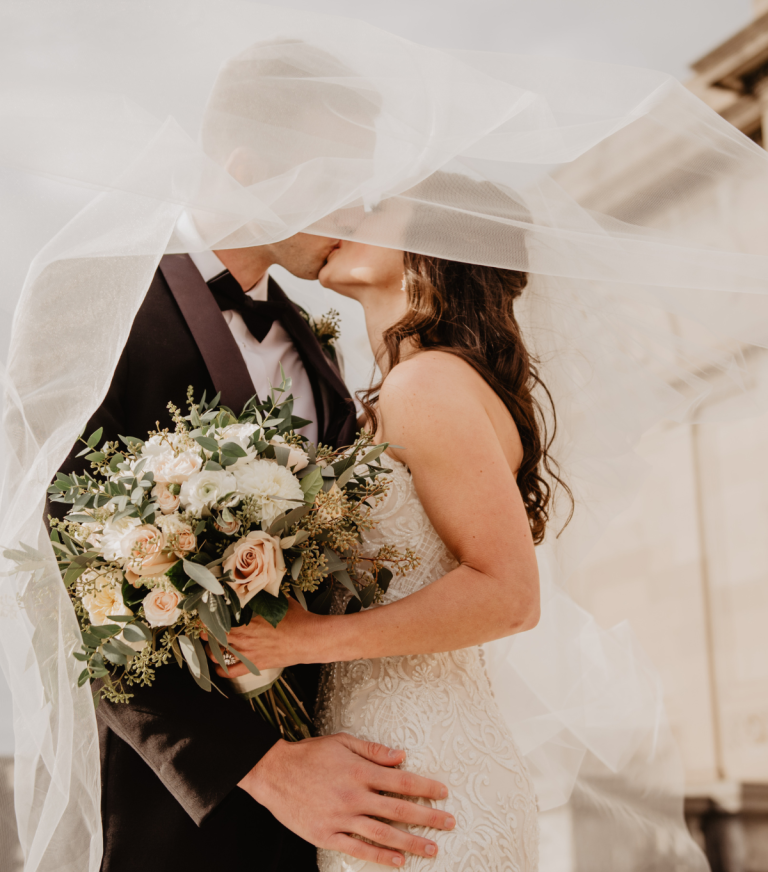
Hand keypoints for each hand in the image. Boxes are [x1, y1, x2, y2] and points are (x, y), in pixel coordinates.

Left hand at [203, 597, 323, 676]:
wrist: (309, 639)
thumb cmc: (297, 618)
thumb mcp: (280, 601)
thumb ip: (266, 596)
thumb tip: (259, 588)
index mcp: (248, 619)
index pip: (220, 617)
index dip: (208, 616)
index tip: (205, 613)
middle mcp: (244, 636)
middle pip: (215, 635)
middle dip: (205, 631)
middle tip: (203, 628)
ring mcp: (248, 652)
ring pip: (218, 653)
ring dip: (209, 649)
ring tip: (208, 644)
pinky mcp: (255, 664)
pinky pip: (231, 671)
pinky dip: (221, 670)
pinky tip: (218, 666)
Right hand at [240, 732, 454, 866]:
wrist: (273, 772)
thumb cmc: (309, 754)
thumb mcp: (342, 742)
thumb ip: (373, 751)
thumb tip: (402, 756)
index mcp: (359, 771)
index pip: (401, 781)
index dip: (425, 787)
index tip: (443, 793)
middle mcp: (354, 796)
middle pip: (398, 810)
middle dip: (428, 817)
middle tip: (449, 823)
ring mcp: (340, 818)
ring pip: (383, 834)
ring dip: (411, 842)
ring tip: (432, 848)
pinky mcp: (326, 835)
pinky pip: (358, 849)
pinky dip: (380, 856)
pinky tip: (398, 861)